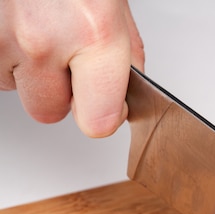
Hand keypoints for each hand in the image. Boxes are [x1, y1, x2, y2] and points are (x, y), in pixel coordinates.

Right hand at [0, 0, 143, 137]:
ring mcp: (3, 39)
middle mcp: (43, 41)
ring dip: (28, 71)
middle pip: (48, 112)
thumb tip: (124, 94)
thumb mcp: (115, 4)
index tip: (106, 108)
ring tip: (42, 32)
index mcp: (94, 34)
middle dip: (60, 93)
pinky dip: (7, 54)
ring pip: (16, 89)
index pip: (98, 121)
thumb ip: (124, 54)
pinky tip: (19, 26)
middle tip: (67, 59)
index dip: (103, 117)